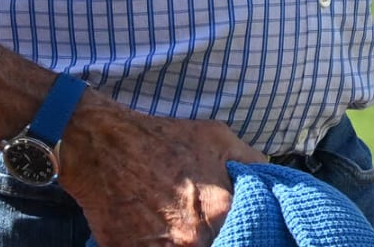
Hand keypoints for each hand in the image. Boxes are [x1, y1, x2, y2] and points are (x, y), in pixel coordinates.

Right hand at [63, 98, 268, 246]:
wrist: (104, 146)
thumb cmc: (163, 139)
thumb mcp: (217, 137)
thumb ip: (251, 162)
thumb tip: (269, 176)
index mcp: (220, 211)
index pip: (246, 236)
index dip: (242, 231)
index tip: (236, 225)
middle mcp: (193, 239)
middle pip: (217, 245)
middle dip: (214, 238)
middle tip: (198, 223)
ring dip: (184, 244)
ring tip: (176, 225)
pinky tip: (153, 230)